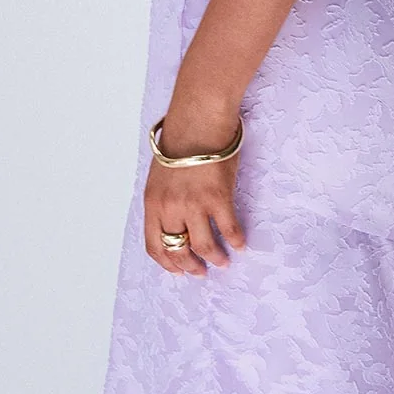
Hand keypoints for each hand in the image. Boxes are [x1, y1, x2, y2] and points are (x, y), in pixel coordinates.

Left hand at [143, 96, 246, 276]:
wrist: (198, 122)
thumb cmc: (180, 143)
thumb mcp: (160, 176)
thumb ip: (164, 201)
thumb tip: (174, 223)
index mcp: (153, 204)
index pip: (154, 245)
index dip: (167, 263)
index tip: (179, 271)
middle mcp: (171, 208)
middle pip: (178, 250)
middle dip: (191, 266)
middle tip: (201, 271)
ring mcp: (194, 205)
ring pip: (205, 245)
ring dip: (215, 258)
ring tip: (223, 262)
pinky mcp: (218, 198)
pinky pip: (229, 228)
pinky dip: (236, 240)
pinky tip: (240, 244)